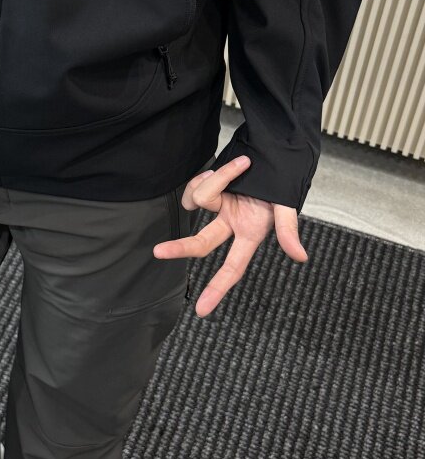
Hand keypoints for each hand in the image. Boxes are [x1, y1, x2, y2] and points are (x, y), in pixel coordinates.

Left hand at [152, 154, 308, 317]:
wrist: (277, 149)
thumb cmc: (285, 180)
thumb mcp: (286, 206)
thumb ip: (288, 231)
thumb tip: (300, 257)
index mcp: (250, 234)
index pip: (232, 268)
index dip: (218, 288)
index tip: (201, 309)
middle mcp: (232, 223)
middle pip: (201, 242)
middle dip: (180, 247)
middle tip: (157, 251)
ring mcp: (219, 205)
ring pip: (199, 202)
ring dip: (217, 180)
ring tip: (241, 166)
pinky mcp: (210, 187)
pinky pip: (196, 186)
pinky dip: (211, 174)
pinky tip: (232, 165)